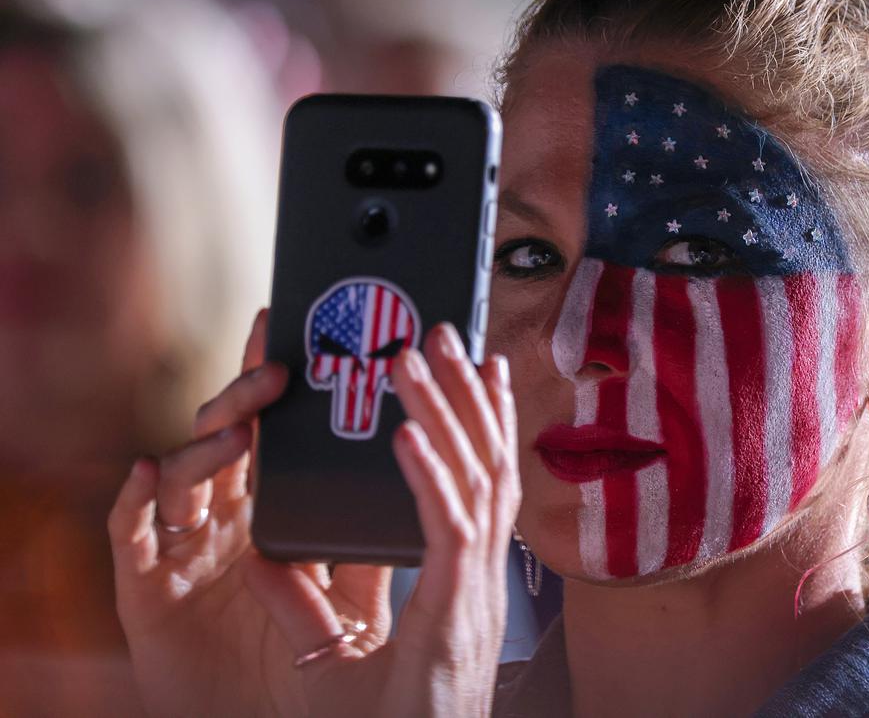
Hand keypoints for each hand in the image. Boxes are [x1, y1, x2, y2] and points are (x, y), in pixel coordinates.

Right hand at [109, 310, 391, 715]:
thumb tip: (414, 490)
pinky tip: (142, 474)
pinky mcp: (145, 596)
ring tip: (237, 430)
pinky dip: (131, 504)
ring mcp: (179, 555)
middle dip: (244, 396)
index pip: (272, 440)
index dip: (276, 389)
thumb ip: (362, 552)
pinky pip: (129, 539)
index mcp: (266, 519)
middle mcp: (220, 525)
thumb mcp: (345, 608)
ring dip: (204, 447)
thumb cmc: (293, 671)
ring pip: (179, 479)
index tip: (295, 333)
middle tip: (275, 363)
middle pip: (225, 441)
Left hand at [242, 321, 519, 717]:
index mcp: (461, 581)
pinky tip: (405, 434)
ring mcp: (474, 593)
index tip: (477, 368)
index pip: (479, 483)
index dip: (480, 423)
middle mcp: (478, 578)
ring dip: (448, 412)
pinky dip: (428, 477)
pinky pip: (445, 531)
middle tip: (443, 333)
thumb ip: (300, 602)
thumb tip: (262, 550)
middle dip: (465, 394)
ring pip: (474, 482)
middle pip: (484, 465)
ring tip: (422, 356)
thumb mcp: (331, 657)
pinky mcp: (453, 613)